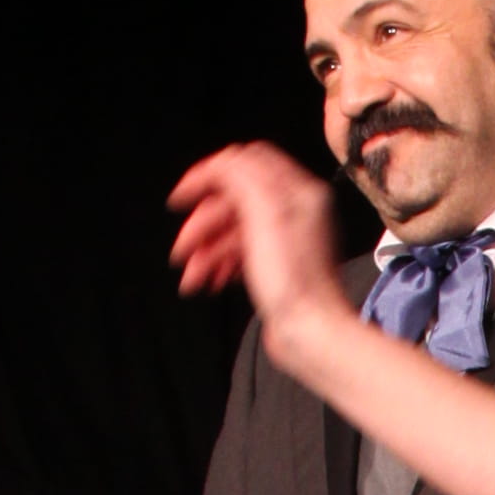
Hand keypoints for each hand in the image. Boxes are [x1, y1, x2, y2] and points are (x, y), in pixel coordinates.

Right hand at [169, 140, 356, 335]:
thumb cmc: (295, 282)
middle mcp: (293, 211)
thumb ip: (243, 179)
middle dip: (203, 221)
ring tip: (190, 273)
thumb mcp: (265, 214)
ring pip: (232, 229)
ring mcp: (284, 239)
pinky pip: (238, 253)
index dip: (210, 173)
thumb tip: (222, 163)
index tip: (185, 194)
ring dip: (205, 247)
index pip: (247, 162)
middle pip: (234, 198)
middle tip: (184, 245)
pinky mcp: (276, 265)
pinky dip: (217, 263)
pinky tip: (206, 279)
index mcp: (296, 191)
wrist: (310, 332)